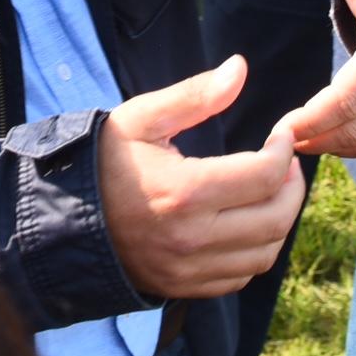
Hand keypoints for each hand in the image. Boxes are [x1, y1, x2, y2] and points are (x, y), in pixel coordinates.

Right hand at [96, 56, 306, 301]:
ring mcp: (188, 269)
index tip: (282, 136)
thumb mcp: (142, 118)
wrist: (64, 217)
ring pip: (264, 253)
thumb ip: (195, 95)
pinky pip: (240, 277)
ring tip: (270, 192)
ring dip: (278, 220)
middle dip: (291, 187)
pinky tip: (246, 223)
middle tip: (285, 164)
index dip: (284, 151)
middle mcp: (191, 238)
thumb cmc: (104, 161)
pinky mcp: (183, 287)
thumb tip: (240, 67)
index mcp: (184, 192)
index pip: (264, 175)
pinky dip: (255, 251)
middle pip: (275, 218)